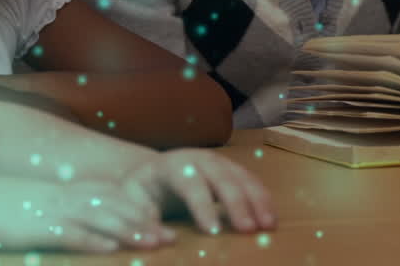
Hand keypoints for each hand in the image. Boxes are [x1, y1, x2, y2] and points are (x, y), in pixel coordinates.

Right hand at [0, 174, 171, 252]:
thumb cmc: (10, 206)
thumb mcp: (48, 206)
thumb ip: (74, 213)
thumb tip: (98, 230)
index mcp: (75, 192)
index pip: (120, 200)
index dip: (146, 212)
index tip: (168, 224)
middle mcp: (72, 199)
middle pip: (119, 210)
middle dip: (148, 224)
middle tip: (173, 237)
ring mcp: (56, 212)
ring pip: (103, 221)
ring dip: (133, 233)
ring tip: (156, 243)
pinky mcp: (39, 228)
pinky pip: (72, 235)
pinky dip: (95, 241)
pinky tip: (113, 249)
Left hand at [119, 150, 273, 235]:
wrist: (152, 171)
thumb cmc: (141, 191)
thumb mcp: (129, 205)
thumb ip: (141, 222)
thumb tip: (163, 240)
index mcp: (174, 164)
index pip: (191, 183)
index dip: (203, 207)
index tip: (212, 231)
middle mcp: (202, 158)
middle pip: (224, 178)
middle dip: (238, 204)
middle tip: (247, 229)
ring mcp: (221, 161)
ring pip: (244, 177)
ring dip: (258, 201)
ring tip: (268, 225)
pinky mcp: (233, 170)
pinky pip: (253, 181)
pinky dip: (263, 199)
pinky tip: (270, 217)